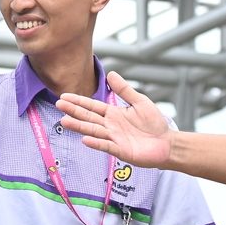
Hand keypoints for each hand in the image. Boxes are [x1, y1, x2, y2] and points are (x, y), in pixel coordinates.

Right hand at [56, 72, 172, 166]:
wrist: (167, 143)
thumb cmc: (154, 123)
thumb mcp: (140, 102)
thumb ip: (124, 90)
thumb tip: (110, 74)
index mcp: (113, 114)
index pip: (92, 106)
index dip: (78, 101)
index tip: (63, 96)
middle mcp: (110, 126)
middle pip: (88, 118)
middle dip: (73, 111)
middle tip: (58, 105)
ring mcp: (114, 138)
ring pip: (93, 131)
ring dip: (79, 127)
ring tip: (65, 121)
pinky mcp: (121, 150)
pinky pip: (107, 146)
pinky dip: (96, 143)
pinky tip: (85, 139)